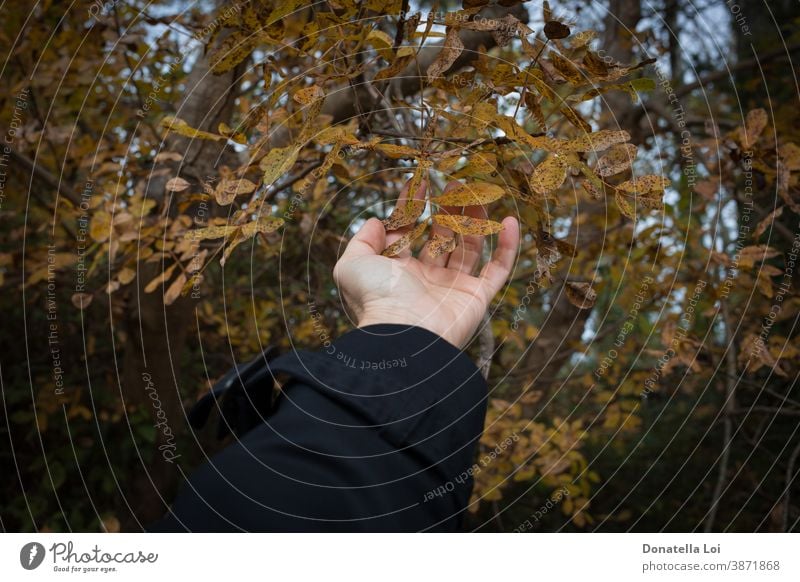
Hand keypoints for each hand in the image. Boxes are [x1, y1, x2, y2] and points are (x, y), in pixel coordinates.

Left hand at [333, 180, 519, 347]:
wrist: (404, 334)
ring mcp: (454, 288)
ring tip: (477, 192)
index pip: (407, 232)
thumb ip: (362, 241)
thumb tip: (376, 221)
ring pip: (470, 246)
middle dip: (448, 209)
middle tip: (455, 183)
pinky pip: (498, 270)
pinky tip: (511, 222)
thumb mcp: (353, 265)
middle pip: (442, 236)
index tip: (419, 181)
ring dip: (475, 219)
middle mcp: (427, 278)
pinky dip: (507, 248)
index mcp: (398, 271)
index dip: (412, 206)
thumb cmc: (376, 299)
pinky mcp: (477, 298)